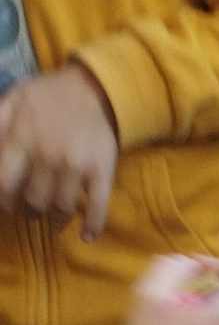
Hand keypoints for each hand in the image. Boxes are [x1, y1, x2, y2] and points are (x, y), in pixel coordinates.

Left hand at [0, 64, 120, 240]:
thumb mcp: (12, 101)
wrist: (92, 88)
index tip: (8, 206)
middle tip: (32, 212)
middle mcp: (48, 155)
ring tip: (53, 220)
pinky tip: (86, 236)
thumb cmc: (46, 96)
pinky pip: (98, 207)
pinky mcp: (102, 172)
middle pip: (35, 201)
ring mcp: (77, 166)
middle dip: (31, 212)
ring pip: (62, 208)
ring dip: (56, 220)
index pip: (5, 183)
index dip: (5, 201)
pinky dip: (92, 226)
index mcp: (23, 138)